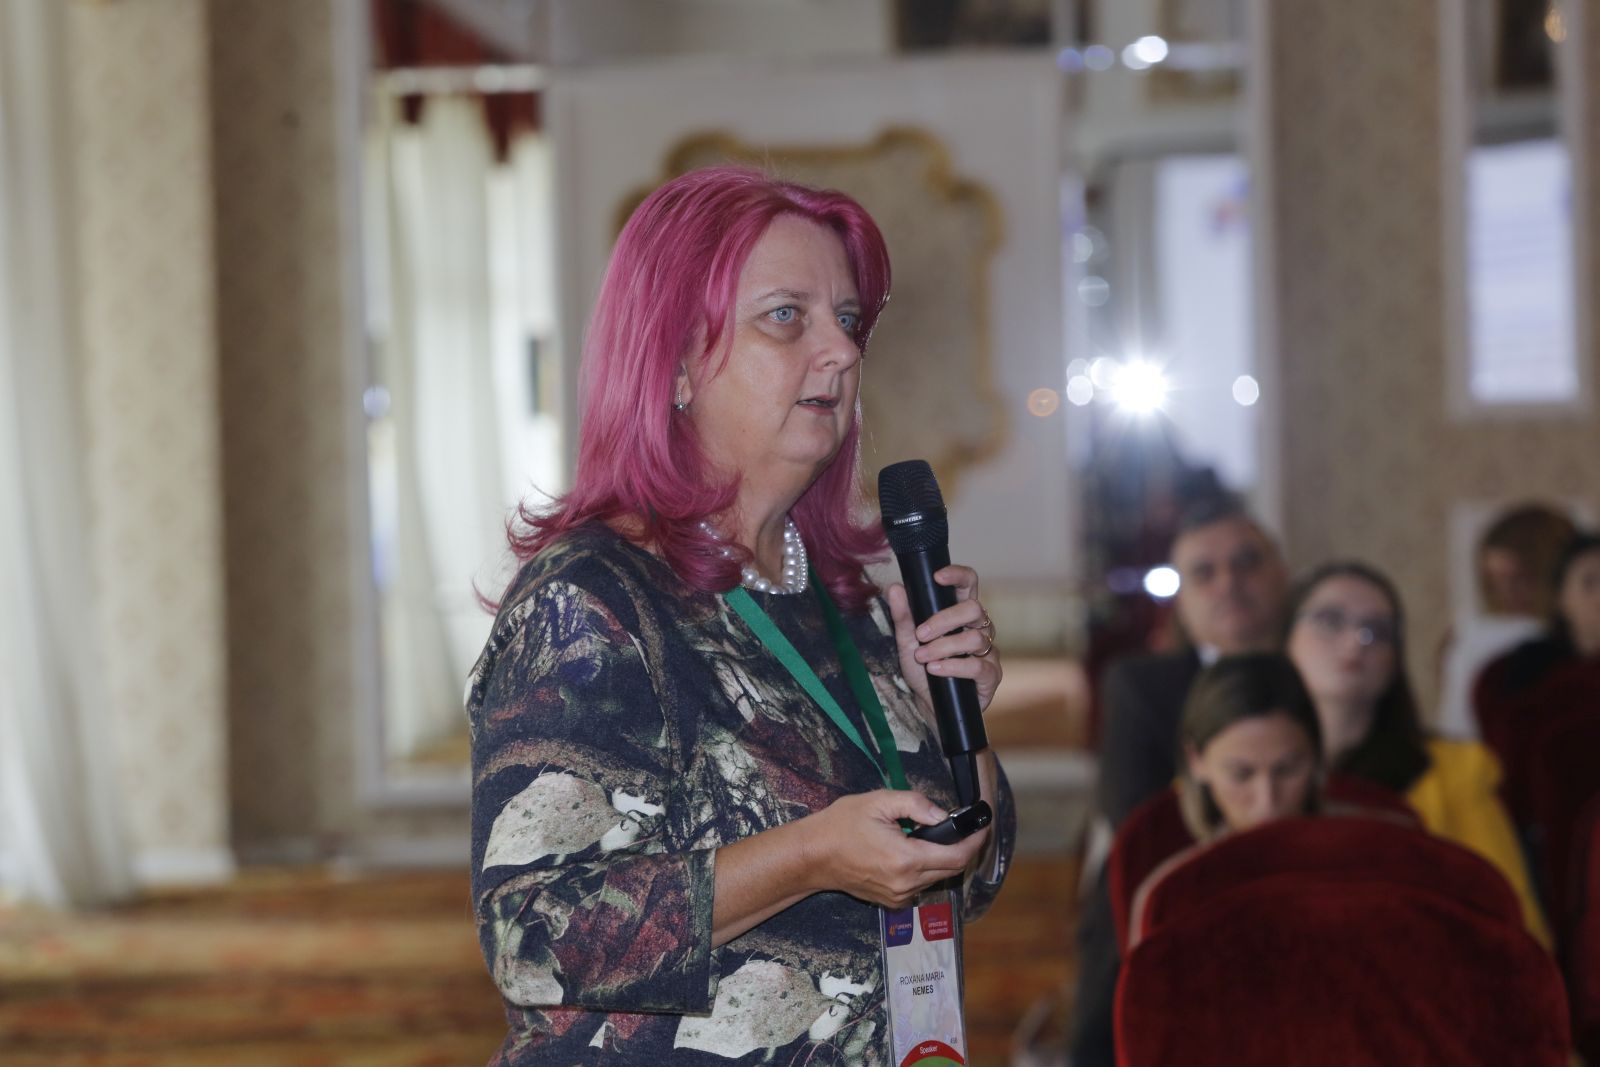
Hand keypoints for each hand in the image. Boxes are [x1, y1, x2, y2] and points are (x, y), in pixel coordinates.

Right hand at [805, 790, 990, 908]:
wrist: (813, 856)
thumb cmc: (841, 825)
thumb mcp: (878, 802)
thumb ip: (915, 805)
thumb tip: (942, 813)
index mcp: (906, 859)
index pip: (957, 856)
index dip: (975, 841)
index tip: (982, 826)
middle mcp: (906, 883)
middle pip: (951, 869)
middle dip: (962, 848)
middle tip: (962, 826)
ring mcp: (899, 896)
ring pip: (937, 878)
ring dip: (941, 859)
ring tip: (931, 836)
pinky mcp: (891, 901)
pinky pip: (920, 885)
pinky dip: (924, 869)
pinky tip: (911, 851)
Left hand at [887, 564, 1002, 713]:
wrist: (931, 708)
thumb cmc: (924, 671)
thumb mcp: (907, 643)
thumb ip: (903, 617)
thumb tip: (896, 588)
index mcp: (961, 615)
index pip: (969, 584)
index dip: (958, 575)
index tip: (937, 577)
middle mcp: (980, 628)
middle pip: (974, 608)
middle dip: (944, 619)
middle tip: (921, 634)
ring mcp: (988, 652)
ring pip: (975, 638)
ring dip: (944, 647)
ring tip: (923, 657)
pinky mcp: (991, 676)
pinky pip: (977, 666)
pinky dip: (952, 667)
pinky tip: (935, 669)